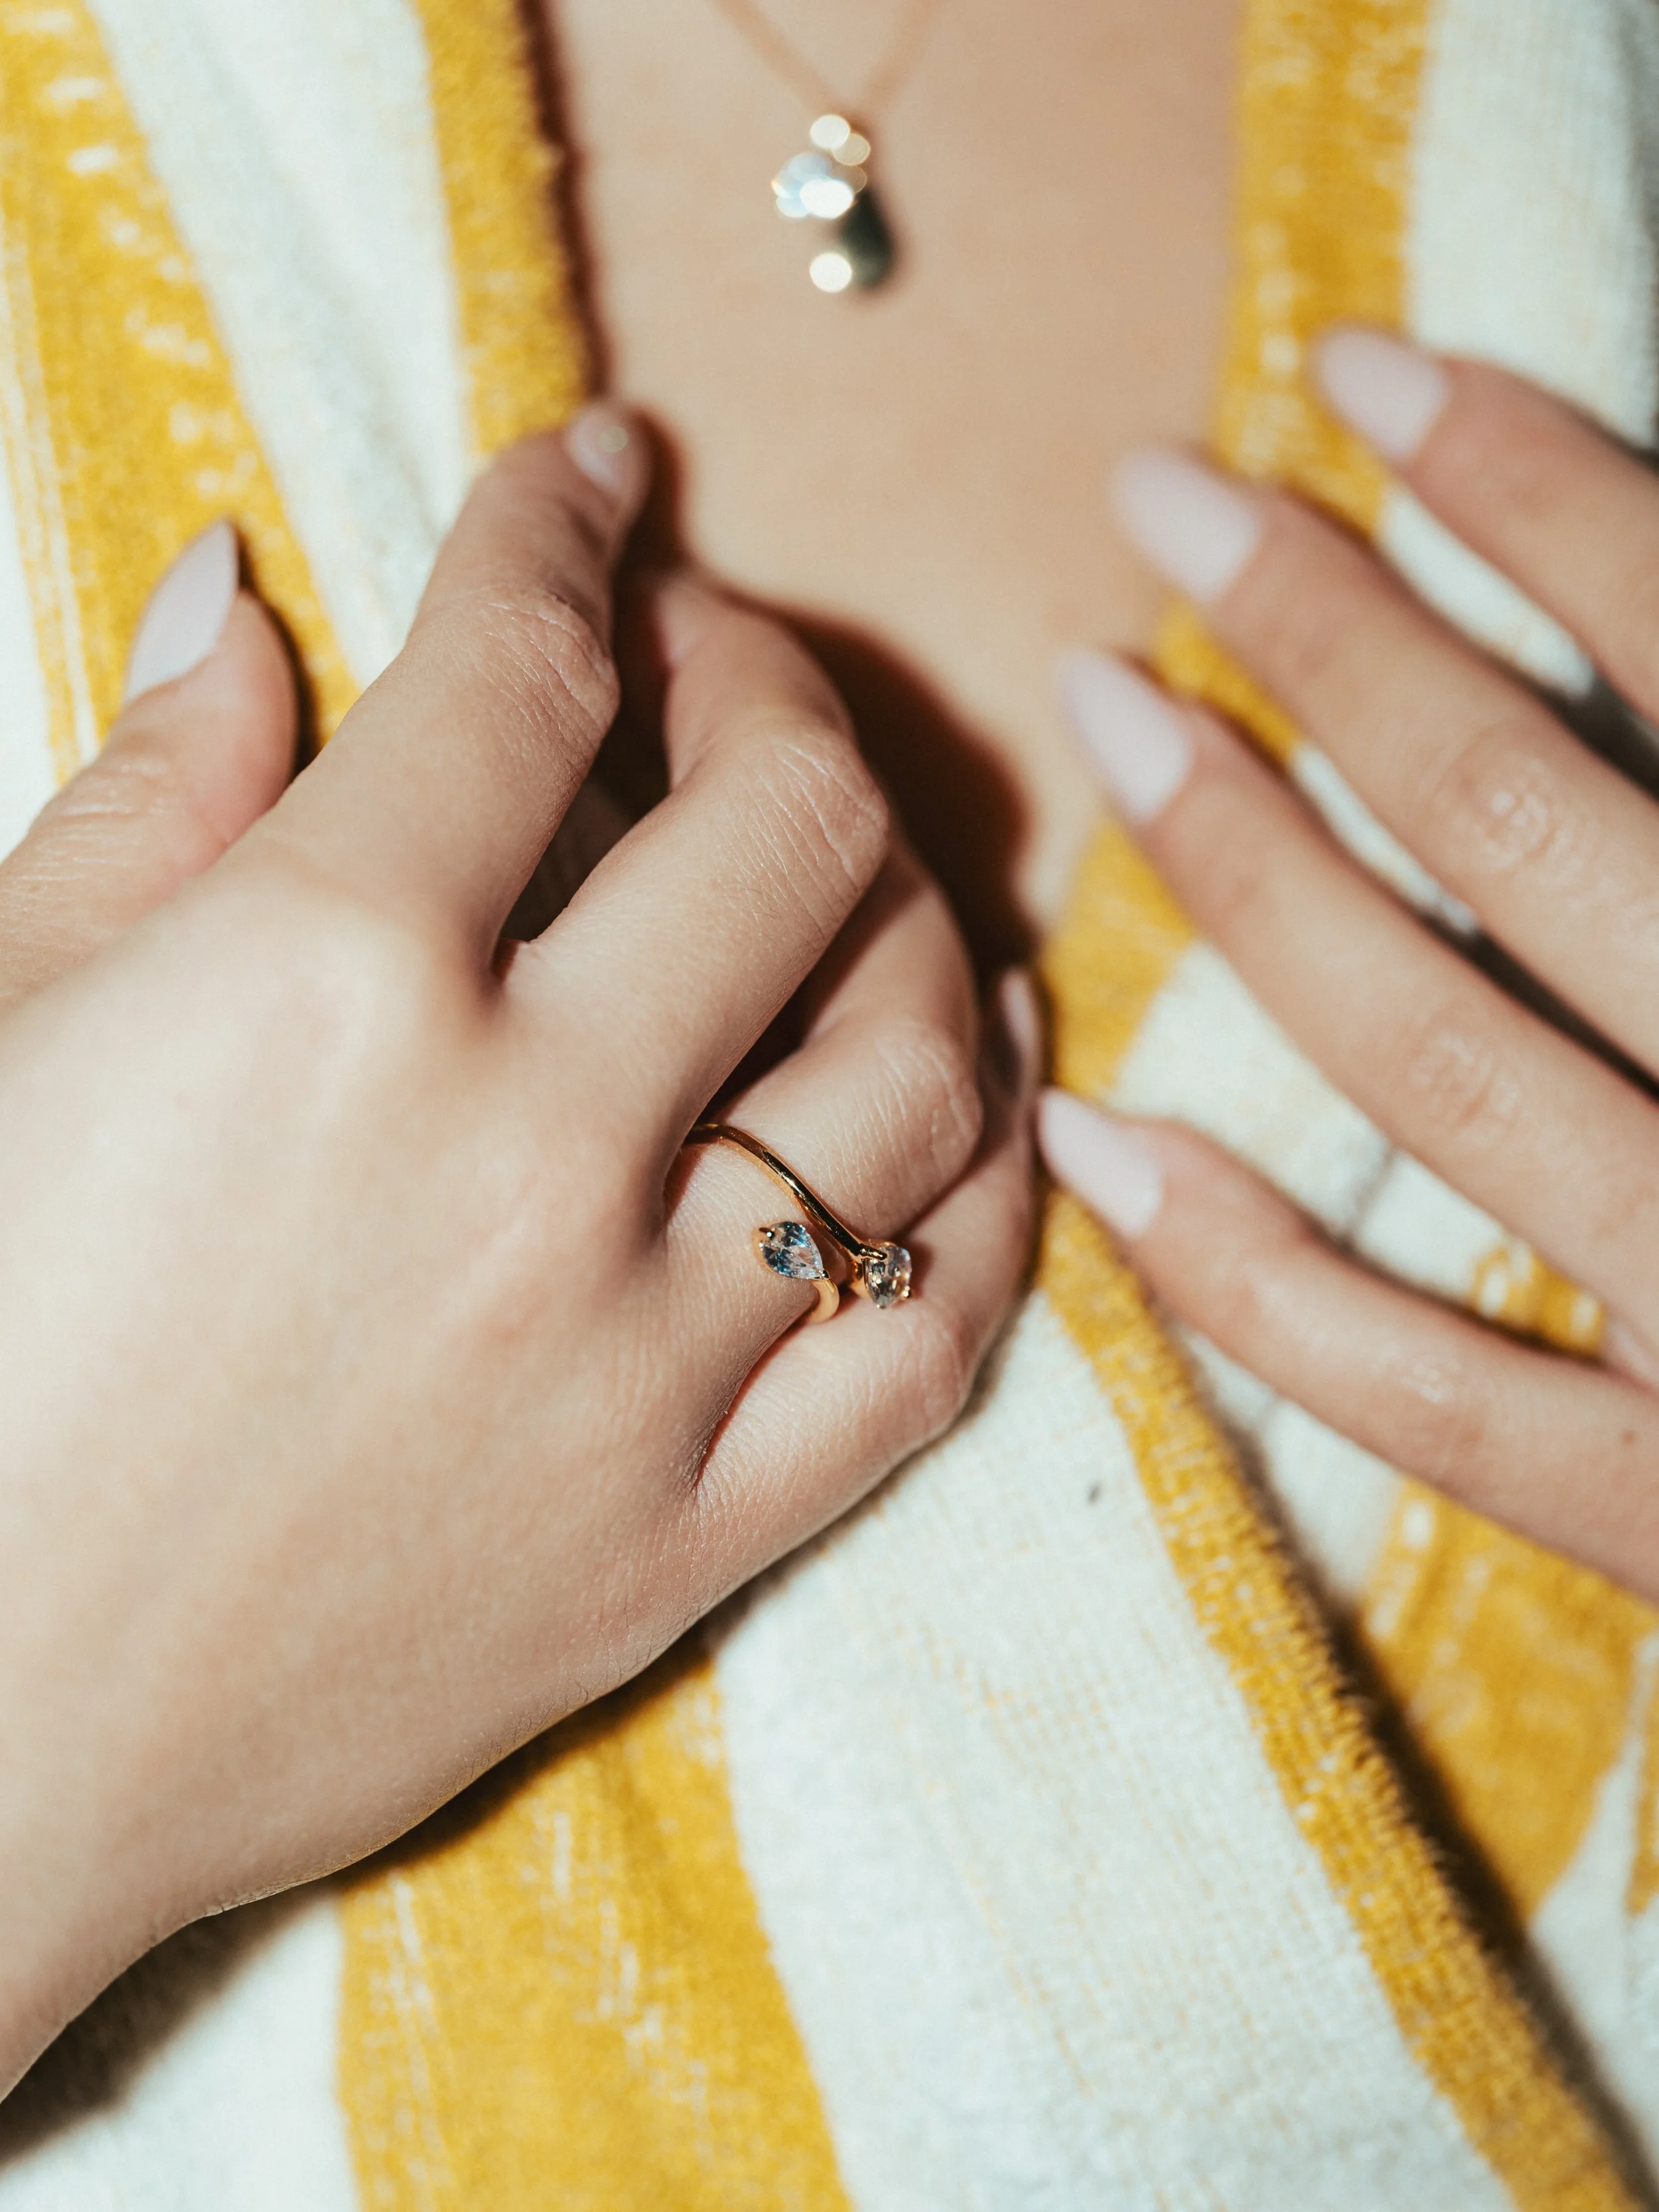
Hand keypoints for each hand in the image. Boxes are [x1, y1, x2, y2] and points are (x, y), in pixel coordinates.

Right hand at [0, 412, 1035, 2090]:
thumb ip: (143, 803)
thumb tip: (240, 594)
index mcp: (328, 986)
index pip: (518, 672)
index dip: (567, 532)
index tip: (599, 482)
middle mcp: (528, 1148)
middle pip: (792, 828)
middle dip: (771, 686)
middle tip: (721, 668)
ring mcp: (640, 1358)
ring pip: (923, 1067)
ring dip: (928, 920)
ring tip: (875, 875)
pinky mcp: (690, 1537)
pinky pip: (934, 1341)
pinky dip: (997, 1199)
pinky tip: (986, 1105)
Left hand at [1040, 336, 1658, 1599]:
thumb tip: (1601, 601)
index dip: (1529, 486)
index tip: (1366, 372)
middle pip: (1525, 822)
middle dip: (1330, 640)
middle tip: (1154, 494)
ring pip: (1441, 1063)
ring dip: (1246, 874)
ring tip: (1103, 708)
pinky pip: (1428, 1392)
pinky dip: (1246, 1271)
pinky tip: (1092, 1137)